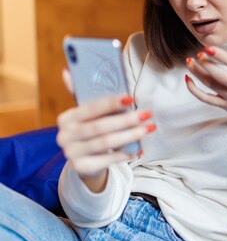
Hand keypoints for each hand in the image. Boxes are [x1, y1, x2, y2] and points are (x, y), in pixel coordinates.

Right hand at [57, 70, 155, 184]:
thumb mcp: (85, 115)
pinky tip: (139, 149)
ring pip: (106, 143)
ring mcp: (71, 154)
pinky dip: (124, 154)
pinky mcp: (81, 168)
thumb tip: (68, 71)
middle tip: (146, 114)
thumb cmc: (90, 131)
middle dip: (126, 120)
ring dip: (130, 135)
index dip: (110, 103)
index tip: (130, 98)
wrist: (85, 163)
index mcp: (65, 118)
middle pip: (100, 127)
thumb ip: (81, 95)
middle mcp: (64, 136)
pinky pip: (107, 160)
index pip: (90, 108)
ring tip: (148, 129)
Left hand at [185, 42, 226, 130]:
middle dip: (208, 65)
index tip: (209, 48)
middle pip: (222, 77)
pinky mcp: (224, 105)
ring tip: (190, 61)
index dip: (222, 56)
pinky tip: (188, 79)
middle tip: (199, 54)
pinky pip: (206, 99)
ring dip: (198, 73)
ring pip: (212, 86)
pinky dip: (195, 90)